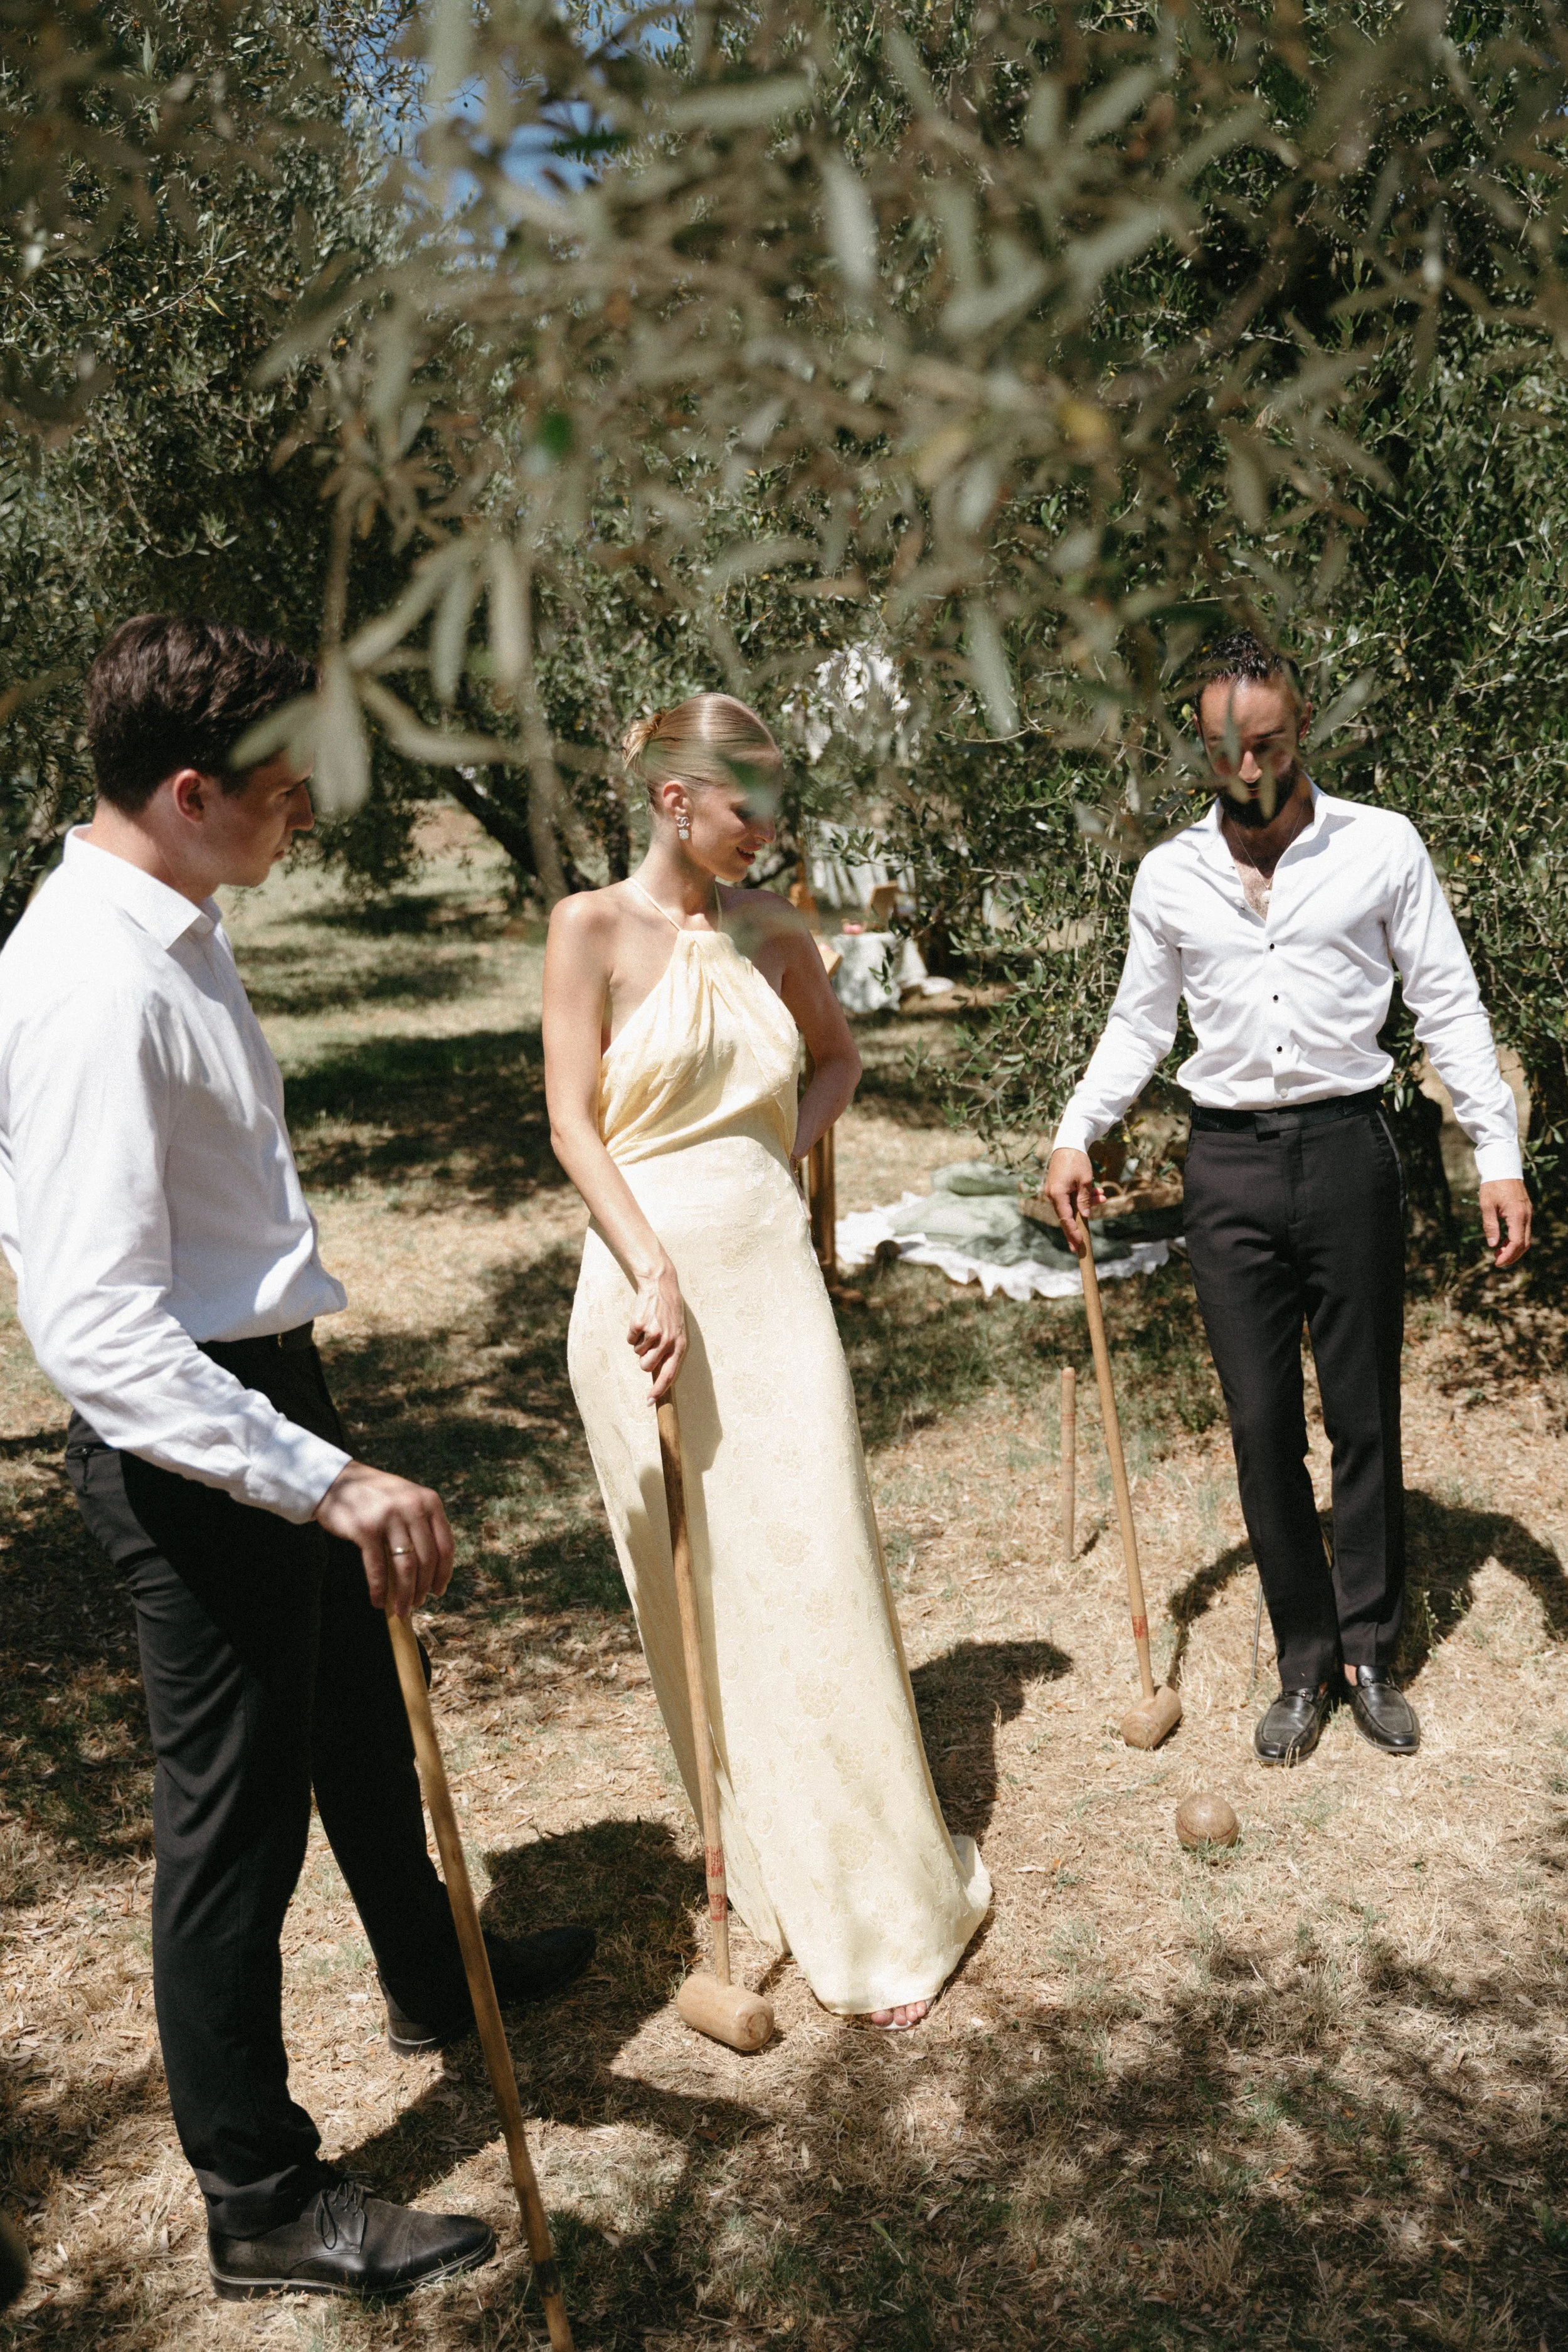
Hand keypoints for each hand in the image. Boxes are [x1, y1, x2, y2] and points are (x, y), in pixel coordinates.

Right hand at [316, 1460, 454, 1616]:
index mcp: (429, 1502)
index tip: (439, 1591)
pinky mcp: (365, 1529)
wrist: (335, 1481)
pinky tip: (378, 1601)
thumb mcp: (406, 1500)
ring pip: (405, 1567)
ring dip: (405, 1594)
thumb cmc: (374, 1497)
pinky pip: (377, 1567)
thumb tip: (431, 1572)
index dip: (443, 1573)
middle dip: (423, 1589)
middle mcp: (413, 1507)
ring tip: (402, 1609)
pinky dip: (379, 1589)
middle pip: (426, 1560)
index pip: (445, 1545)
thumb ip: (422, 1525)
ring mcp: (389, 1518)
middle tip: (417, 1604)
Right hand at [628, 1256, 686, 1403]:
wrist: (660, 1285)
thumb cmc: (669, 1312)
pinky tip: (641, 1320)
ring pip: (637, 1353)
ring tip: (648, 1328)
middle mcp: (668, 1341)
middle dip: (644, 1360)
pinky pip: (630, 1340)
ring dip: (639, 1344)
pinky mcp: (639, 1325)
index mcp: (680, 1345)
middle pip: (647, 1367)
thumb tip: (658, 1376)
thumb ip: (671, 1352)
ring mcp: (653, 1333)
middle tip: (649, 1344)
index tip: (649, 1401)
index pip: (670, 1374)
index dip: (658, 1390)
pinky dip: (632, 1333)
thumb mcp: (677, 1331)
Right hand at [1045, 1146, 1102, 1250]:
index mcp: (1057, 1194)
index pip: (1065, 1218)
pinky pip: (1069, 1197)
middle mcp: (1052, 1194)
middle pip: (1066, 1216)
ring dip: (1086, 1203)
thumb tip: (1084, 1216)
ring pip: (1071, 1205)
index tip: (1079, 1243)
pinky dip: (1082, 1196)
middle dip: (1077, 1226)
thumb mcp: (1085, 1181)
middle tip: (1080, 1246)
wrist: (1068, 1142)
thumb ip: (1084, 1200)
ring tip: (1101, 1196)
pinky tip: (1097, 1191)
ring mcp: (1054, 1190)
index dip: (1073, 1232)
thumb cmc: (1077, 1160)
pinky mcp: (1057, 1186)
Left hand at [1479, 1177, 1531, 1268]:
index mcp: (1518, 1215)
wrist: (1503, 1167)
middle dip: (1512, 1255)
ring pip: (1526, 1238)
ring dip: (1514, 1248)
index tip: (1496, 1263)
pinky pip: (1524, 1230)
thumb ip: (1490, 1226)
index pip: (1517, 1242)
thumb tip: (1493, 1245)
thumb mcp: (1486, 1205)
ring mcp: (1528, 1213)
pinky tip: (1503, 1241)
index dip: (1507, 1255)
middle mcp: (1527, 1215)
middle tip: (1497, 1261)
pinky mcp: (1526, 1211)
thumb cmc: (1493, 1185)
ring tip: (1498, 1252)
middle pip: (1525, 1244)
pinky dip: (1515, 1239)